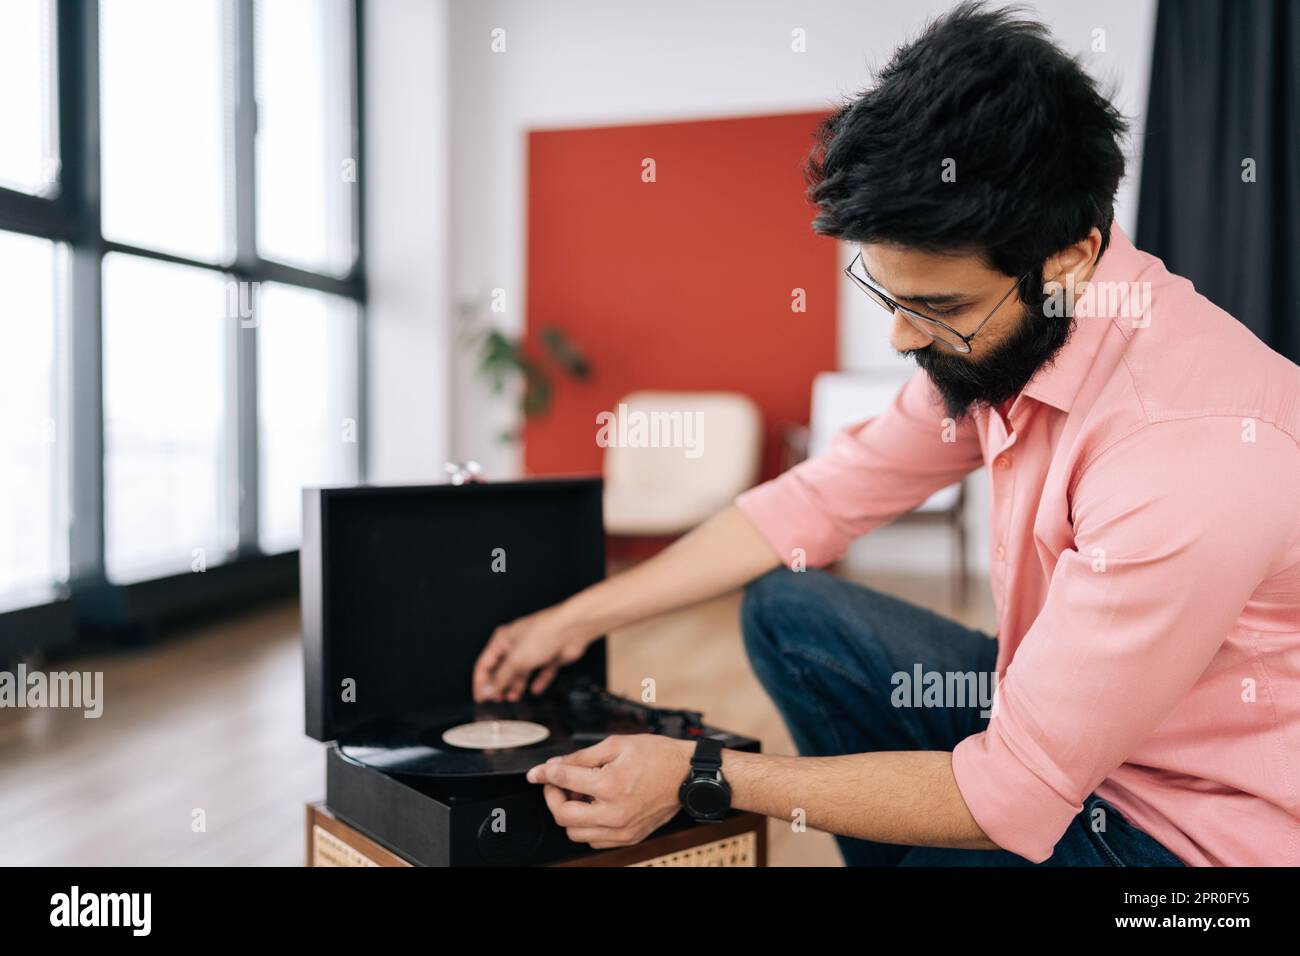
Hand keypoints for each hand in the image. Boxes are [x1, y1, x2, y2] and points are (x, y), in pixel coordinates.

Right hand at [472, 602, 594, 701]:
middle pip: (503, 669)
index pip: (485, 663)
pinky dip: (538, 681)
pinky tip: (535, 689)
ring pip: (521, 672)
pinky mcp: (549, 657)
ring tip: (513, 698)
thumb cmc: (544, 632)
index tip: (480, 697)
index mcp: (503, 640)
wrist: (573, 628)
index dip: (481, 682)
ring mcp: (533, 651)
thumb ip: (501, 677)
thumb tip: (486, 690)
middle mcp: (517, 645)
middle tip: (496, 700)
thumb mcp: (516, 659)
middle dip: (499, 685)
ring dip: (516, 685)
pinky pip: (541, 673)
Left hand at [526, 734, 692, 848]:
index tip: (536, 773)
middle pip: (563, 815)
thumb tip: (553, 765)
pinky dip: (587, 826)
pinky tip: (595, 807)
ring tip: (580, 795)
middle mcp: (615, 812)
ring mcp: (622, 829)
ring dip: (570, 813)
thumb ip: (581, 757)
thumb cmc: (657, 756)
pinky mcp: (629, 837)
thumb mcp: (616, 744)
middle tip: (557, 784)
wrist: (687, 775)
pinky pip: (595, 840)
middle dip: (553, 797)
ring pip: (576, 832)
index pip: (563, 780)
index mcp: (610, 784)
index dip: (545, 773)